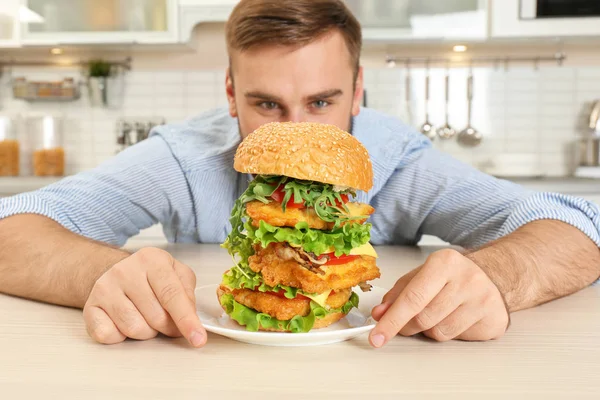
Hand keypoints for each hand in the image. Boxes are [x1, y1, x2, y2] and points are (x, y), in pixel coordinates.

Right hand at [83, 247, 205, 346]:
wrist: (116, 272)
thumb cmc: (152, 277)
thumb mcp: (177, 274)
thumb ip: (188, 294)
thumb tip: (190, 318)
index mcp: (152, 259)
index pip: (172, 295)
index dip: (187, 320)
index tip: (198, 339)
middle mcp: (125, 271)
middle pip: (156, 317)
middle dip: (167, 327)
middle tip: (165, 320)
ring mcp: (105, 288)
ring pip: (134, 328)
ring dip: (146, 332)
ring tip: (144, 317)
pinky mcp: (90, 307)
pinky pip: (109, 335)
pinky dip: (121, 336)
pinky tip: (124, 322)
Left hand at [369, 249, 508, 346]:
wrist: (491, 275)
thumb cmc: (451, 276)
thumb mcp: (421, 276)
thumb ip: (398, 294)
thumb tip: (380, 314)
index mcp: (445, 263)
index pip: (412, 298)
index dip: (391, 320)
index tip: (377, 336)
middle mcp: (467, 279)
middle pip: (423, 318)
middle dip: (407, 326)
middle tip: (405, 323)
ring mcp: (484, 300)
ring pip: (439, 332)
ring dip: (429, 330)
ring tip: (437, 314)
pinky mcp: (494, 320)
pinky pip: (458, 339)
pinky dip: (449, 333)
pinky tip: (456, 318)